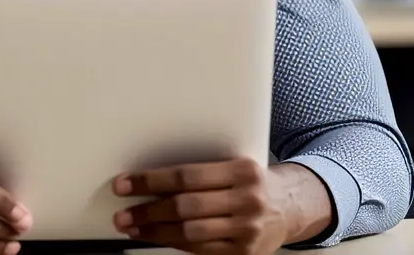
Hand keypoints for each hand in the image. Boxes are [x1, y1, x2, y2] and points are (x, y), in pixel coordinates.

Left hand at [111, 158, 289, 254]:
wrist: (290, 209)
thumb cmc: (253, 184)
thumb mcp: (235, 168)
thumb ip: (201, 173)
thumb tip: (150, 180)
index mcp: (242, 170)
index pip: (185, 175)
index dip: (150, 181)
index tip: (125, 184)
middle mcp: (247, 199)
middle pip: (185, 206)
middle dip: (147, 210)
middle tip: (123, 213)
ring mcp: (247, 229)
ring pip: (190, 232)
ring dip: (154, 231)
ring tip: (132, 227)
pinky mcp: (244, 253)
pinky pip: (200, 250)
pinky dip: (175, 244)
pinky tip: (158, 238)